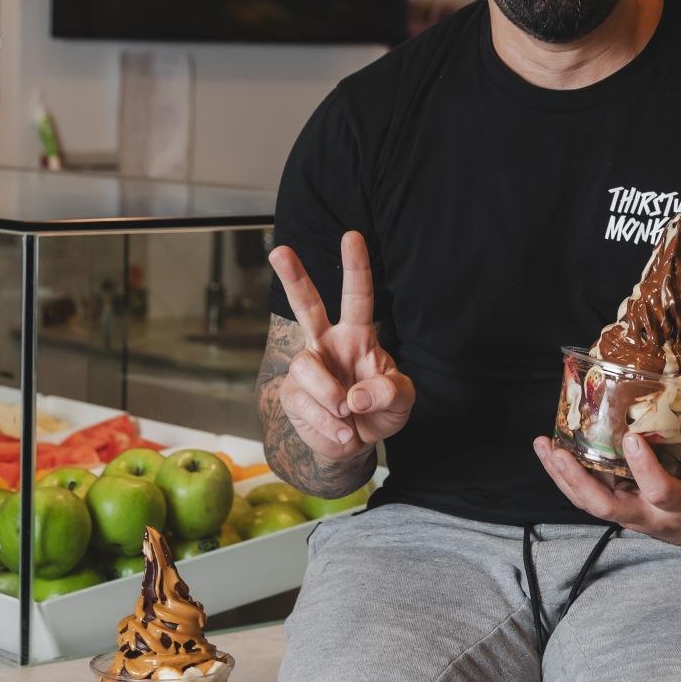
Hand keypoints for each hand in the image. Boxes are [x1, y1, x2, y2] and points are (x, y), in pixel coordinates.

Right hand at [267, 231, 415, 459]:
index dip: (355, 266)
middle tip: (279, 250)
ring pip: (306, 368)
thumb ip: (390, 392)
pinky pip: (305, 404)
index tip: (352, 236)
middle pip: (307, 306)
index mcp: (357, 335)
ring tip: (347, 415)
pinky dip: (329, 424)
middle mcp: (327, 344)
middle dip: (293, 277)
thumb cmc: (380, 409)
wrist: (356, 444)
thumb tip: (354, 396)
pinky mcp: (292, 395)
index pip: (357, 296)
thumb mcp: (401, 400)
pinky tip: (342, 431)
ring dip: (329, 396)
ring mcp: (307, 369)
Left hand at [534, 413, 680, 552]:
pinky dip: (571, 477)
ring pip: (592, 505)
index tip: (632, 437)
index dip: (644, 468)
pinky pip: (593, 498)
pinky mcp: (626, 511)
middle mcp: (654, 517)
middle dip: (577, 480)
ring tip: (544, 446)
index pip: (660, 492)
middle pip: (606, 508)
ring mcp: (635, 517)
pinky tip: (556, 453)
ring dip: (564, 478)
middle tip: (557, 450)